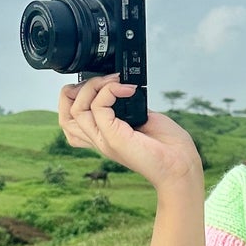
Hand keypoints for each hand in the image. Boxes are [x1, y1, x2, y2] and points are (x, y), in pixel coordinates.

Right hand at [57, 74, 202, 190]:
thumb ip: (124, 106)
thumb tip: (118, 87)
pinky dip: (110, 91)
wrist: (180, 165)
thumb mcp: (140, 118)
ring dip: (94, 85)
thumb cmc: (166, 146)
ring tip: (116, 82)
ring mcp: (103, 140)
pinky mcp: (113, 138)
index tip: (100, 84)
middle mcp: (98, 139)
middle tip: (106, 80)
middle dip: (79, 88)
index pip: (69, 119)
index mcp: (102, 136)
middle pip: (65, 113)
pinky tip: (128, 90)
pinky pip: (97, 107)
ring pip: (76, 108)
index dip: (75, 96)